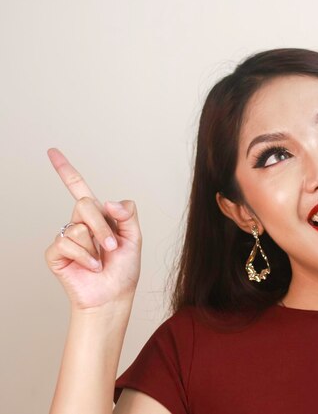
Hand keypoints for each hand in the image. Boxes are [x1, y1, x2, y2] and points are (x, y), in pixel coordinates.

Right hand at [44, 148, 141, 310]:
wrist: (113, 295)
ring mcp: (67, 237)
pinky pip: (67, 242)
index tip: (52, 152)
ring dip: (96, 245)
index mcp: (99, 216)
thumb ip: (127, 214)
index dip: (66, 170)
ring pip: (78, 225)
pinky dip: (84, 256)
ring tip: (102, 260)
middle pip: (86, 204)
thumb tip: (108, 202)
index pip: (79, 188)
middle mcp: (80, 223)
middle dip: (102, 225)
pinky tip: (91, 266)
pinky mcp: (56, 253)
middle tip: (113, 246)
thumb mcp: (134, 238)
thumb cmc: (124, 269)